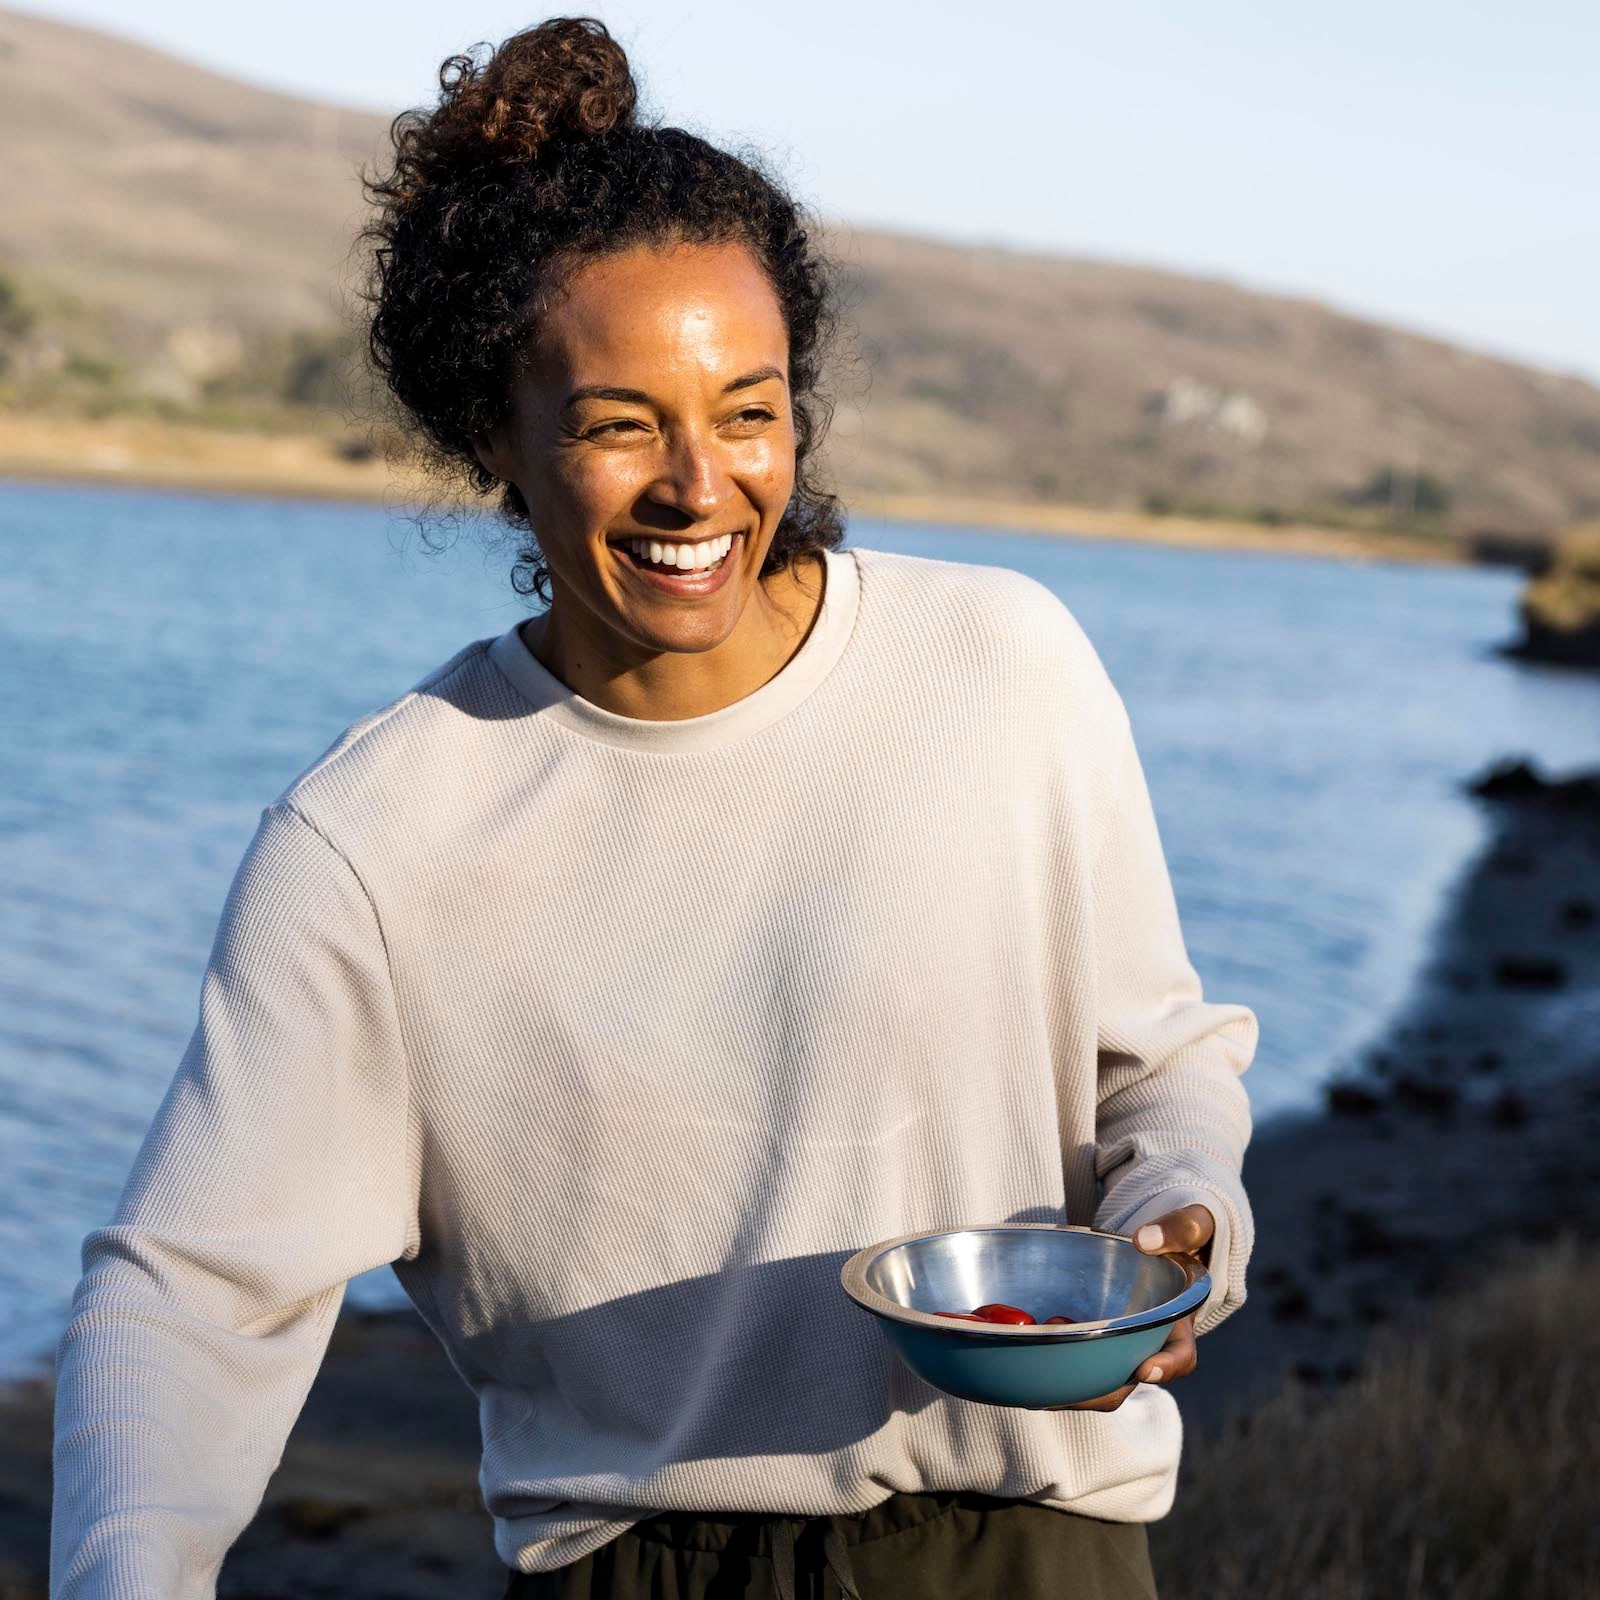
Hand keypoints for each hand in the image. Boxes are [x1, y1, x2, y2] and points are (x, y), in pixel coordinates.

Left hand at [1035, 1203, 1213, 1412]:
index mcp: (1178, 1325)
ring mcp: (1114, 1347)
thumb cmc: (1180, 1235)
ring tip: (1034, 1366)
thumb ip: (1178, 1228)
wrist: (1155, 1244)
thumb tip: (1145, 1240)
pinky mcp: (1088, 1339)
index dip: (1165, 1367)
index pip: (1180, 1357)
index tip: (1145, 1369)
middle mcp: (1146, 1346)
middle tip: (1061, 1381)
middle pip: (1124, 1381)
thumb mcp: (1193, 1223)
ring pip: (1092, 1379)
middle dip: (1094, 1390)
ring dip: (1064, 1383)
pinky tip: (1020, 1345)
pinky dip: (1047, 1359)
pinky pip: (1069, 1359)